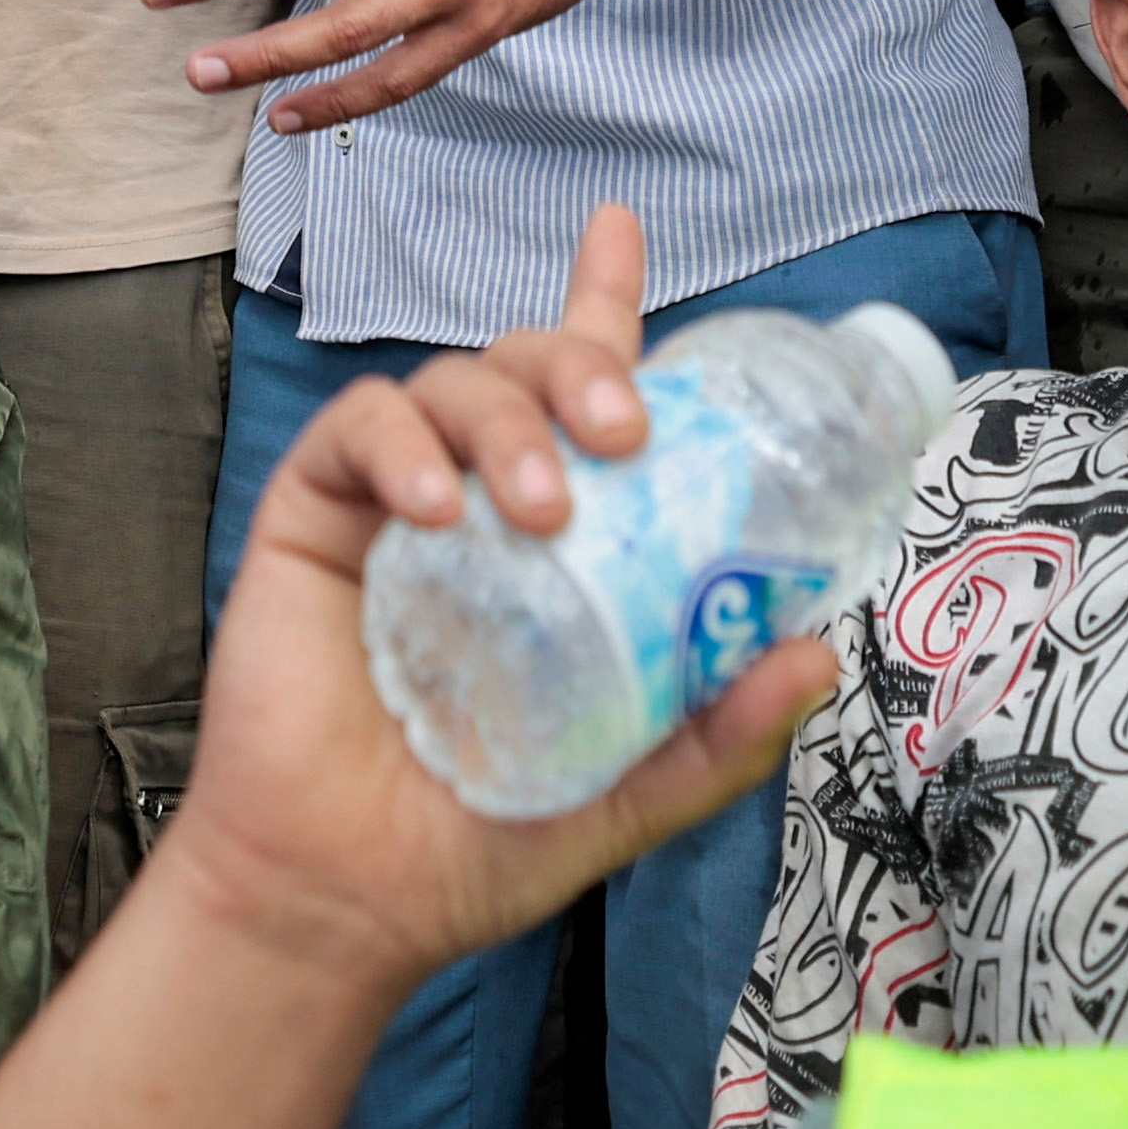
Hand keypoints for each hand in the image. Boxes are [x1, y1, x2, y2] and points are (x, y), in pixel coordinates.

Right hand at [146, 208, 827, 993]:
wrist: (343, 901)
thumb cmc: (473, 841)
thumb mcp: (627, 790)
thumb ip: (717, 734)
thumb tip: (817, 656)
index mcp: (551, 539)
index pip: (578, 393)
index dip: (600, 300)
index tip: (620, 227)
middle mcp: (473, 497)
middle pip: (528, 367)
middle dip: (582, 362)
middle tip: (627, 430)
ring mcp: (388, 502)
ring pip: (452, 383)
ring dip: (507, 420)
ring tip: (542, 506)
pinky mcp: (310, 516)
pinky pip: (357, 431)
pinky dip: (403, 447)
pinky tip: (437, 507)